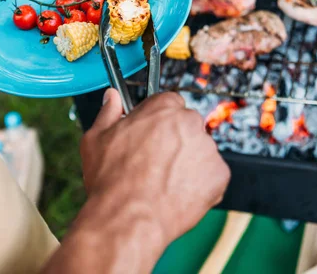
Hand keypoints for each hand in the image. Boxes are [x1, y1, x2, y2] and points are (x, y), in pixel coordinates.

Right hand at [81, 89, 229, 242]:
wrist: (129, 219)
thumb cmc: (110, 180)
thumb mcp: (96, 139)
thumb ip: (108, 113)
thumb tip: (112, 97)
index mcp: (163, 108)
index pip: (170, 103)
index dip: (159, 121)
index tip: (151, 136)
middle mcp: (189, 122)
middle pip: (187, 126)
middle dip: (175, 140)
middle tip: (155, 163)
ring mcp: (207, 149)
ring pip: (199, 151)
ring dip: (187, 162)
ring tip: (163, 183)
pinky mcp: (220, 175)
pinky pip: (211, 176)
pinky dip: (199, 185)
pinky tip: (176, 194)